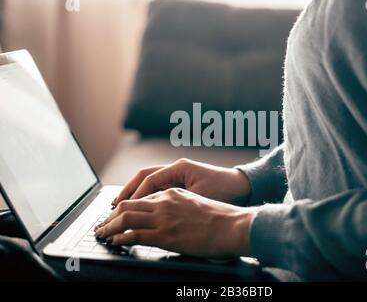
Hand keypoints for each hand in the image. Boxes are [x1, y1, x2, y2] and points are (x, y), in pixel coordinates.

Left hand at [95, 188, 255, 256]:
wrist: (231, 225)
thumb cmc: (220, 217)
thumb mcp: (196, 203)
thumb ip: (178, 205)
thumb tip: (168, 215)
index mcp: (173, 193)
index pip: (141, 197)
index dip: (125, 205)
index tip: (118, 213)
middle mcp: (165, 202)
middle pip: (128, 204)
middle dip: (111, 215)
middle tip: (103, 223)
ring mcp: (163, 218)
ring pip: (126, 218)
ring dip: (110, 226)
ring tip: (103, 233)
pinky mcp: (164, 235)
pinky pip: (134, 235)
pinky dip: (120, 237)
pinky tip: (116, 241)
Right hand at [112, 158, 250, 205]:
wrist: (242, 186)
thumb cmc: (225, 190)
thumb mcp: (201, 197)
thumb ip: (178, 201)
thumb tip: (154, 209)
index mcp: (180, 167)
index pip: (150, 178)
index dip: (136, 193)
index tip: (125, 207)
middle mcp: (176, 168)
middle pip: (145, 175)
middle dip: (128, 189)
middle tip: (114, 204)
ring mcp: (178, 174)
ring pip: (150, 181)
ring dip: (135, 192)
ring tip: (122, 205)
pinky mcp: (181, 182)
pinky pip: (158, 187)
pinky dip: (147, 195)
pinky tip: (141, 206)